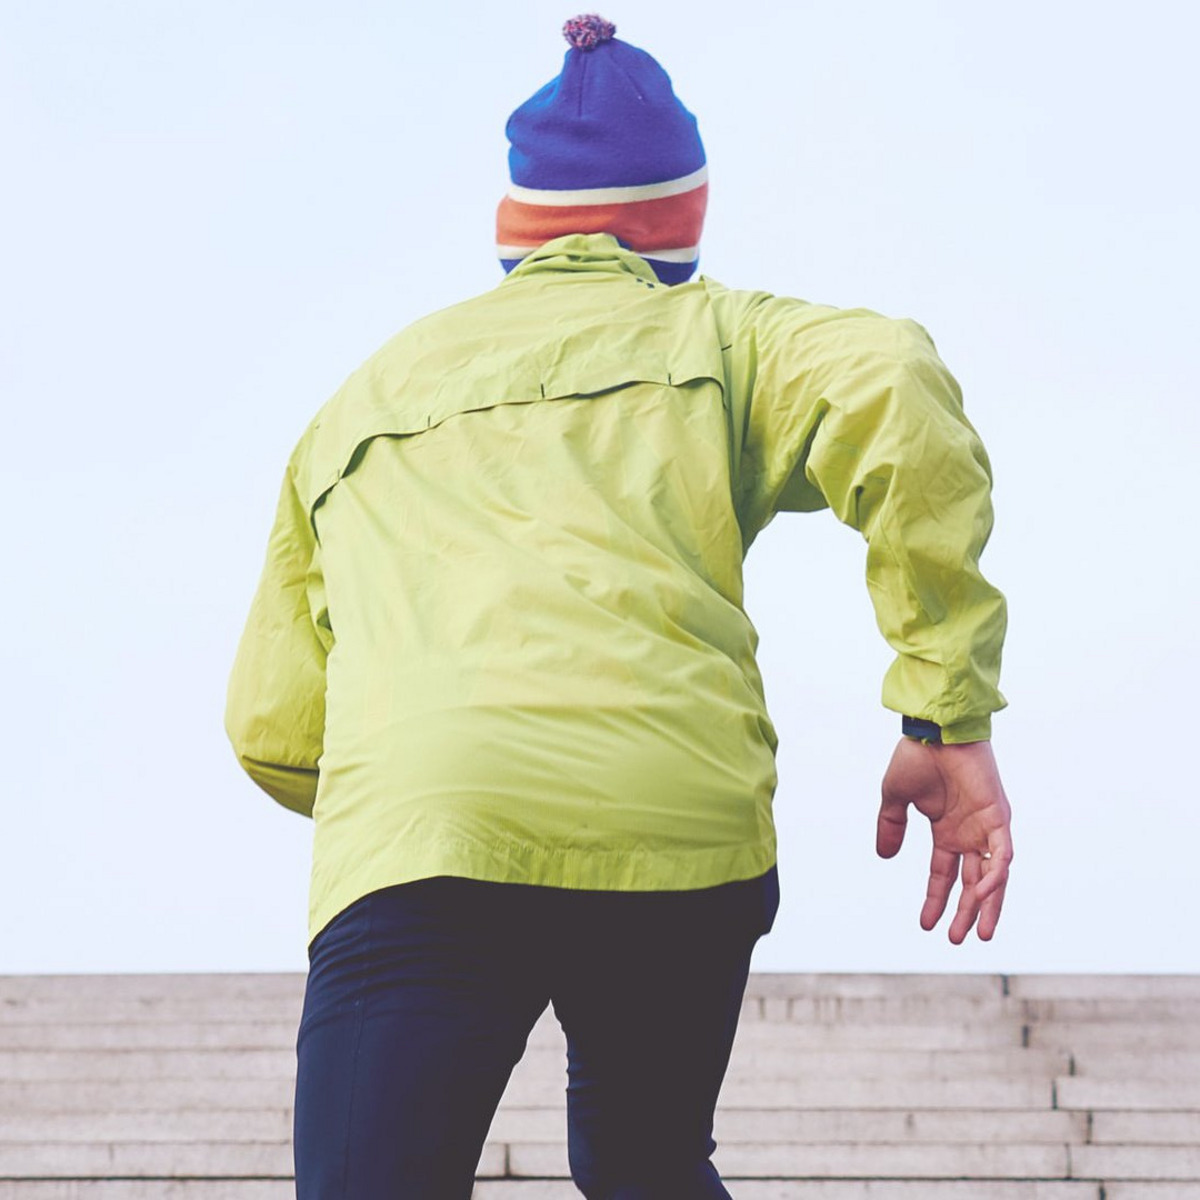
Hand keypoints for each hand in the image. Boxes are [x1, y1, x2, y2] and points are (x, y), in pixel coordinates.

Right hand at [876, 738, 1012, 942]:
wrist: (934, 730)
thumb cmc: (917, 756)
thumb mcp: (895, 798)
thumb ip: (891, 826)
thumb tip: (884, 856)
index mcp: (947, 829)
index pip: (944, 873)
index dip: (936, 899)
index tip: (925, 925)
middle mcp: (969, 833)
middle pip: (972, 883)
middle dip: (965, 912)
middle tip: (955, 939)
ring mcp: (986, 827)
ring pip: (993, 876)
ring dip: (987, 905)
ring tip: (980, 934)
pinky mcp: (999, 816)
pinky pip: (1003, 855)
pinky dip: (997, 876)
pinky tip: (984, 895)